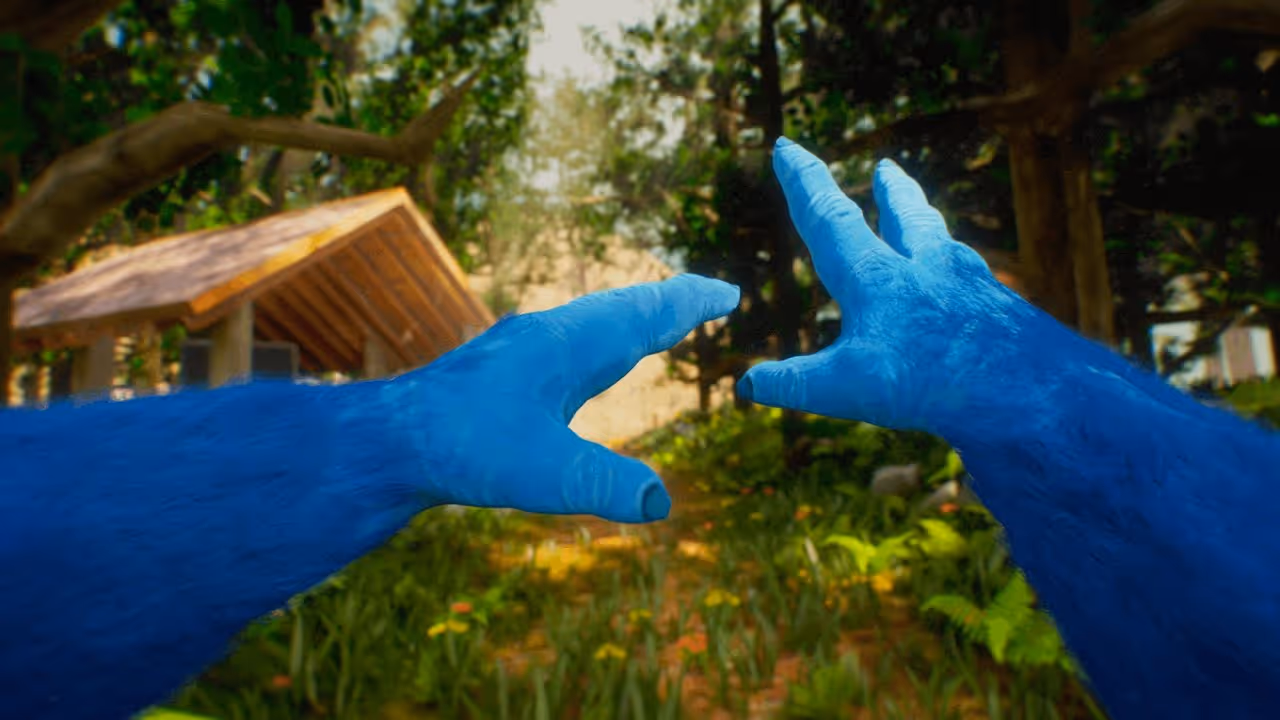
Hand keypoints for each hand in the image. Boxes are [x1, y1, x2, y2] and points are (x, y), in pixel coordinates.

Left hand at [387, 274, 739, 523]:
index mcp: (566, 345)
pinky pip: (567, 348)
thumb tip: (661, 502)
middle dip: (666, 304)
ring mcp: (520, 352)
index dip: (687, 304)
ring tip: (658, 325)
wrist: (385, 442)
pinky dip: (598, 346)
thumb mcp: (541, 473)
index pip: (641, 316)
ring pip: (590, 325)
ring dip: (631, 321)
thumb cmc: (460, 447)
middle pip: (620, 310)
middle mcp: (547, 337)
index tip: (726, 292)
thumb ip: (602, 484)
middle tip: (707, 296)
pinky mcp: (501, 375)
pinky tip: (586, 369)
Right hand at [739, 138, 1046, 435]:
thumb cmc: (931, 382)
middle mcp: (926, 269)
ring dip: (928, 223)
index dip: (804, 182)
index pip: (830, 219)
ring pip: (943, 243)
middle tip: (887, 167)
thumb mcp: (847, 388)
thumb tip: (747, 385)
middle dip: (888, 193)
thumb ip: (795, 384)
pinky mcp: (1005, 314)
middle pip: (904, 217)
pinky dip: (963, 277)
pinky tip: (969, 289)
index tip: (786, 147)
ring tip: (926, 216)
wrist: (1029, 389)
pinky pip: (977, 285)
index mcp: (877, 277)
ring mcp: (971, 287)